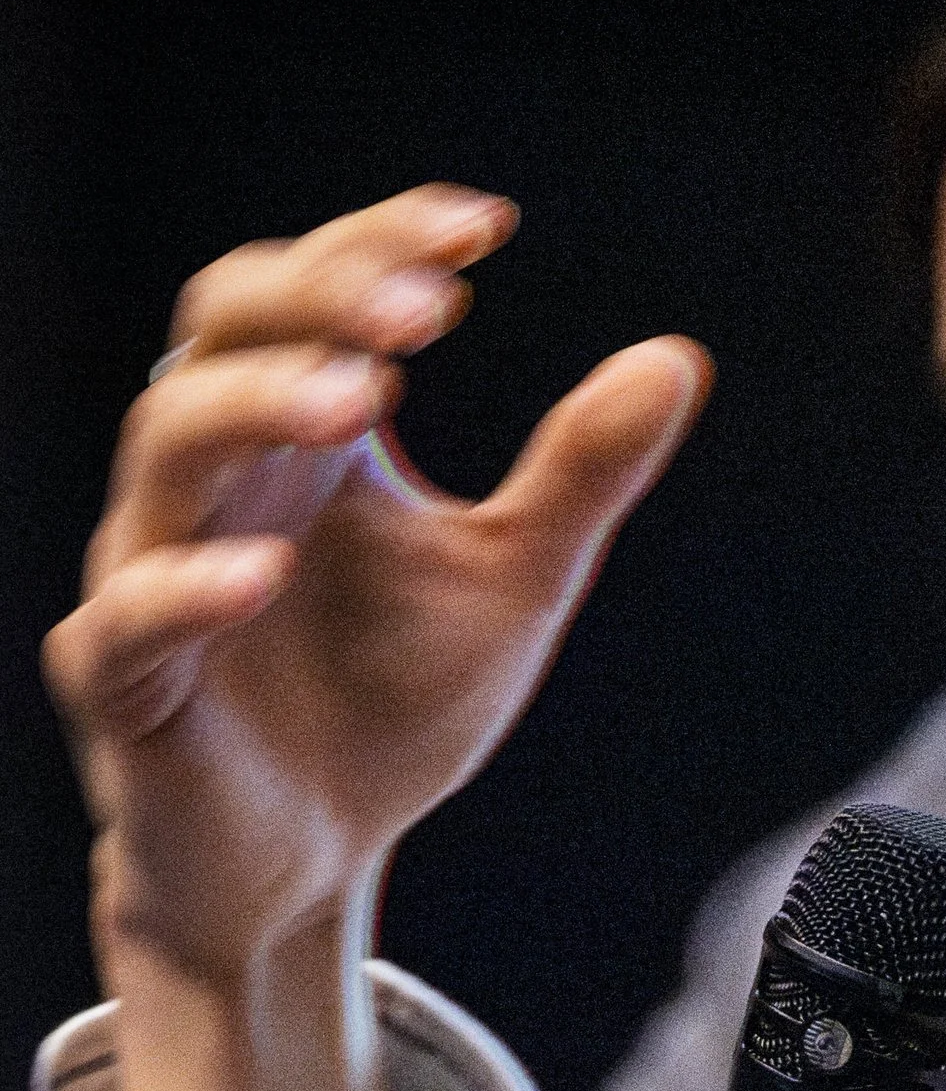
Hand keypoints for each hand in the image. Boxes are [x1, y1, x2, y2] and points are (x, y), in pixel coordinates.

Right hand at [42, 186, 708, 1090]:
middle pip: (219, 333)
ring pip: (167, 446)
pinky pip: (128, 617)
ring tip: (360, 401)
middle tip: (424, 307)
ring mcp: (157, 572)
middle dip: (315, 300)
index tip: (481, 230)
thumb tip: (676, 358)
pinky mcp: (125, 682)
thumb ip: (581, 474)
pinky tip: (269, 573)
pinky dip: (192, 587)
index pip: (308, 294)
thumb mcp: (514, 581)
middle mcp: (218, 482)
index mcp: (300, 440)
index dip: (379, 245)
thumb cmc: (393, 706)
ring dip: (259, 407)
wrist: (317, 860)